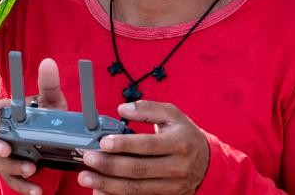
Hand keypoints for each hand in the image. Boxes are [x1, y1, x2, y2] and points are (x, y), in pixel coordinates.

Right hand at [0, 58, 67, 194]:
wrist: (53, 151)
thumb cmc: (49, 122)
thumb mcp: (53, 106)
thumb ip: (49, 87)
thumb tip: (48, 62)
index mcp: (10, 114)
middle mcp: (1, 132)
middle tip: (6, 148)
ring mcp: (3, 153)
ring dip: (12, 166)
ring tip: (31, 169)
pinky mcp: (10, 172)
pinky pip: (10, 181)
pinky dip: (23, 186)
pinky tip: (37, 189)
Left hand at [78, 101, 209, 194]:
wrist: (207, 164)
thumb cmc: (185, 135)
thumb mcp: (172, 115)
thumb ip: (148, 108)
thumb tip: (122, 109)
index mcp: (179, 143)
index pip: (148, 145)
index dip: (124, 145)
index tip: (104, 142)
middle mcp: (176, 167)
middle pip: (139, 169)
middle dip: (110, 166)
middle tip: (88, 159)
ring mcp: (171, 186)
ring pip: (136, 188)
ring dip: (108, 184)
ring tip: (87, 177)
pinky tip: (100, 191)